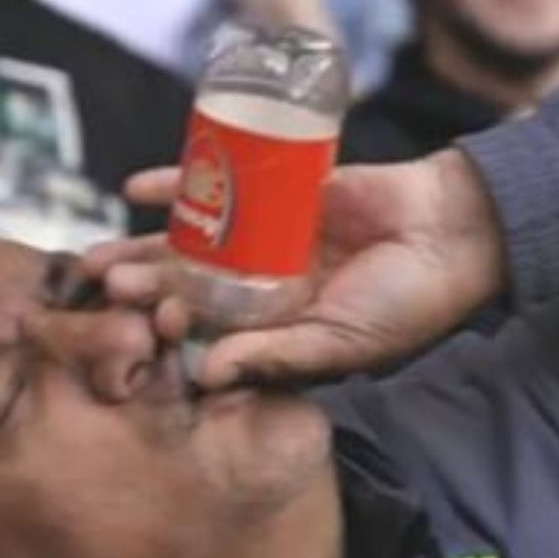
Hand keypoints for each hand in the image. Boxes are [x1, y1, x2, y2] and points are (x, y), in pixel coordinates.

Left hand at [84, 149, 506, 387]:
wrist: (457, 232)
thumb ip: (277, 356)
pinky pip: (225, 181)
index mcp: (283, 326)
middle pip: (191, 285)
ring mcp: (273, 233)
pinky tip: (138, 188)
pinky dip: (182, 181)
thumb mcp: (341, 342)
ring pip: (197, 239)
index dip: (174, 330)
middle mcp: (269, 282)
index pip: (212, 333)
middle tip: (102, 288)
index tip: (142, 328)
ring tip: (101, 253)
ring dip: (147, 244)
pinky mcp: (283, 185)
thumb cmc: (408, 302)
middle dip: (146, 287)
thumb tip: (207, 375)